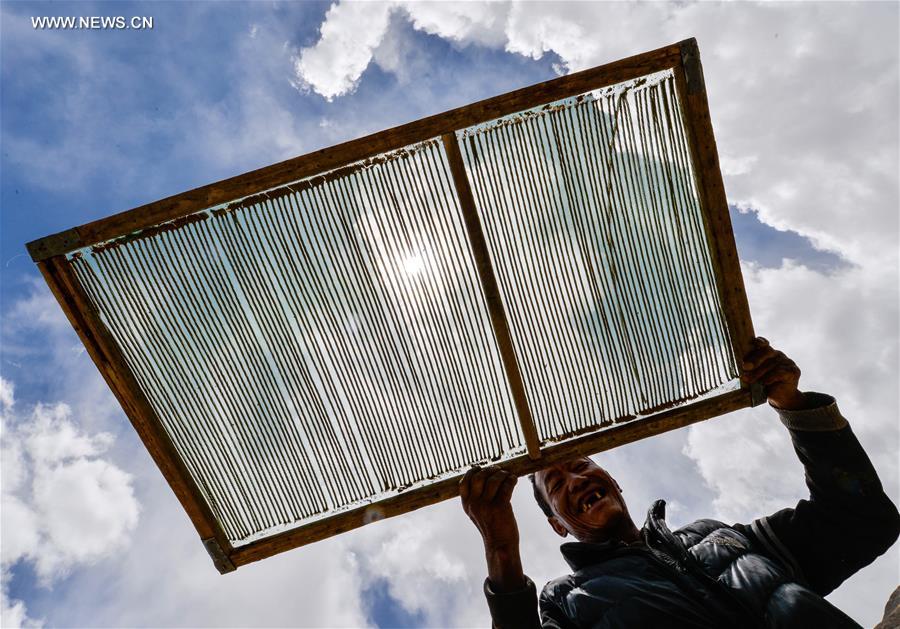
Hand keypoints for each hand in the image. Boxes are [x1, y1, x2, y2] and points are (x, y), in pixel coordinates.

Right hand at [460, 466, 524, 590]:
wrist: (500, 545)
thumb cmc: (491, 527)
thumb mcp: (477, 513)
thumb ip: (476, 497)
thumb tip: (482, 475)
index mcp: (467, 505)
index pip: (464, 482)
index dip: (472, 472)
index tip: (480, 468)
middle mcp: (474, 504)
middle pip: (479, 477)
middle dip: (489, 470)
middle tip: (498, 470)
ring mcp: (487, 506)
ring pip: (494, 480)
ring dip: (502, 474)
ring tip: (508, 475)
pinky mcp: (501, 507)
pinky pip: (506, 486)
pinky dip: (511, 480)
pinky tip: (514, 480)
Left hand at [740, 337, 805, 409]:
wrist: (781, 397)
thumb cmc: (764, 384)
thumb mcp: (755, 375)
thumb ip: (750, 368)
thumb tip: (740, 367)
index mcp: (768, 353)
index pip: (764, 344)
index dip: (760, 341)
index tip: (755, 342)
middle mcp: (778, 355)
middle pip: (767, 352)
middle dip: (755, 360)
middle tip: (745, 367)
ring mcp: (787, 362)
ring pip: (772, 364)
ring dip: (758, 373)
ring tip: (749, 380)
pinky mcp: (794, 371)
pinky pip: (780, 372)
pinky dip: (771, 377)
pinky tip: (765, 382)